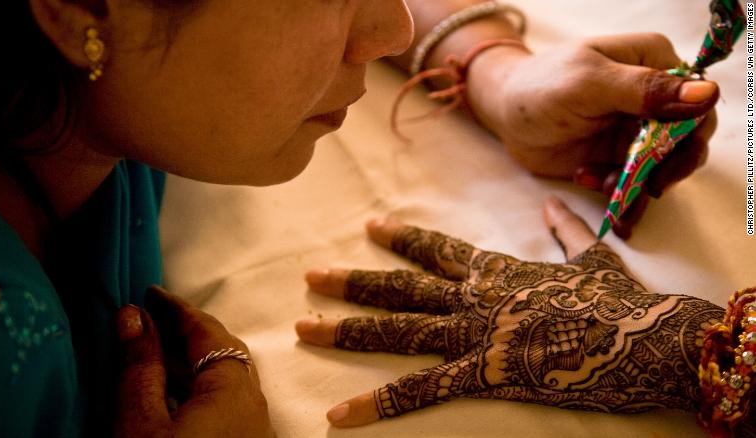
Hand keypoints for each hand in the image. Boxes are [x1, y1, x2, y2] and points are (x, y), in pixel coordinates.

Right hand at [114, 286, 273, 437]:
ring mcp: (254, 431)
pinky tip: (170, 396)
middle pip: (222, 353)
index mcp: (235, 392)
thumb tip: (134, 318)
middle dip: (186, 333)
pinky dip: (198, 390)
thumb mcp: (140, 426)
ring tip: (152, 355)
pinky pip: (225, 406)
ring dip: (191, 364)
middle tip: (149, 320)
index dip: (176, 310)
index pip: (208, 331)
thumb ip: (140, 369)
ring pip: (225, 381)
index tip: (149, 294)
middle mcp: (254, 408)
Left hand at [296, 197, 722, 426]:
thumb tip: (553, 207)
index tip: (371, 225)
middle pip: (400, 289)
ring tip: (303, 327)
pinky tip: (339, 413)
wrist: (643, 336)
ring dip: (346, 330)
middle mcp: (473, 298)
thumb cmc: (619, 301)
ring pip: (397, 331)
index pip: (437, 249)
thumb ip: (565, 230)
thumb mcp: (592, 258)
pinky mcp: (482, 374)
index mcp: (496, 271)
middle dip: (352, 283)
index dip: (402, 237)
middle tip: (309, 276)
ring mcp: (473, 335)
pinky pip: (420, 390)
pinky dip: (377, 403)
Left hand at [466, 33, 718, 237]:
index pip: (697, 99)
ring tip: (602, 185)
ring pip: (663, 168)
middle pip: (688, 139)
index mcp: (654, 63)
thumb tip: (706, 93)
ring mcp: (638, 130)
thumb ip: (645, 89)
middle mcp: (654, 97)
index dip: (690, 132)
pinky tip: (593, 189)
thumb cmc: (540, 87)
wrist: (505, 115)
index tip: (663, 157)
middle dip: (667, 168)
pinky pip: (636, 184)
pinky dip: (622, 197)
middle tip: (646, 187)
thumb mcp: (589, 83)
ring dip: (639, 186)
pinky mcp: (620, 158)